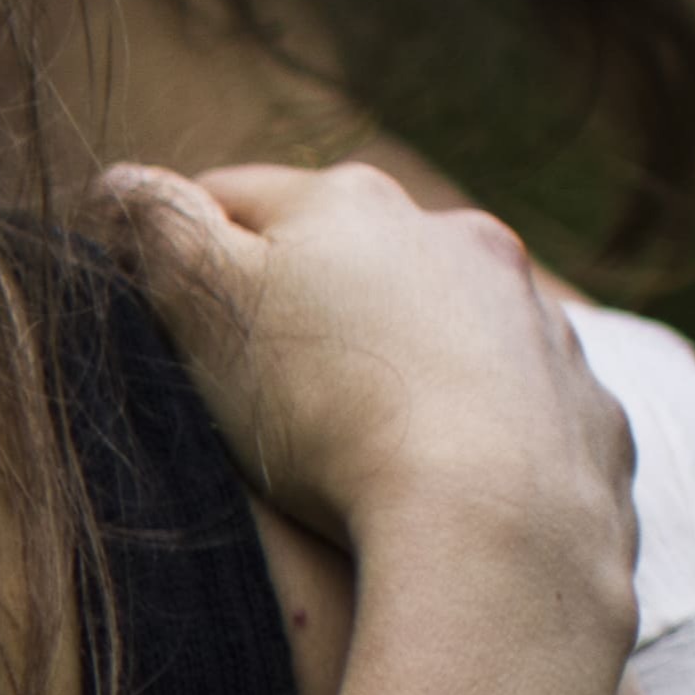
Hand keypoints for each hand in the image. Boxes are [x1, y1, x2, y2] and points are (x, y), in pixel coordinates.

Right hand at [91, 155, 628, 605]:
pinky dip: (468, 413)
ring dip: (393, 350)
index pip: (235, 197)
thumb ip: (156, 230)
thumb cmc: (324, 410)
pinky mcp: (575, 391)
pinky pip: (506, 387)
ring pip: (434, 313)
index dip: (184, 250)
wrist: (492, 512)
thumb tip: (119, 182)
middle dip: (302, 295)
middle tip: (255, 384)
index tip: (160, 312)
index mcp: (348, 204)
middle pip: (346, 250)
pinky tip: (436, 470)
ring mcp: (526, 311)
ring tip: (353, 435)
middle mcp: (450, 234)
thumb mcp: (203, 309)